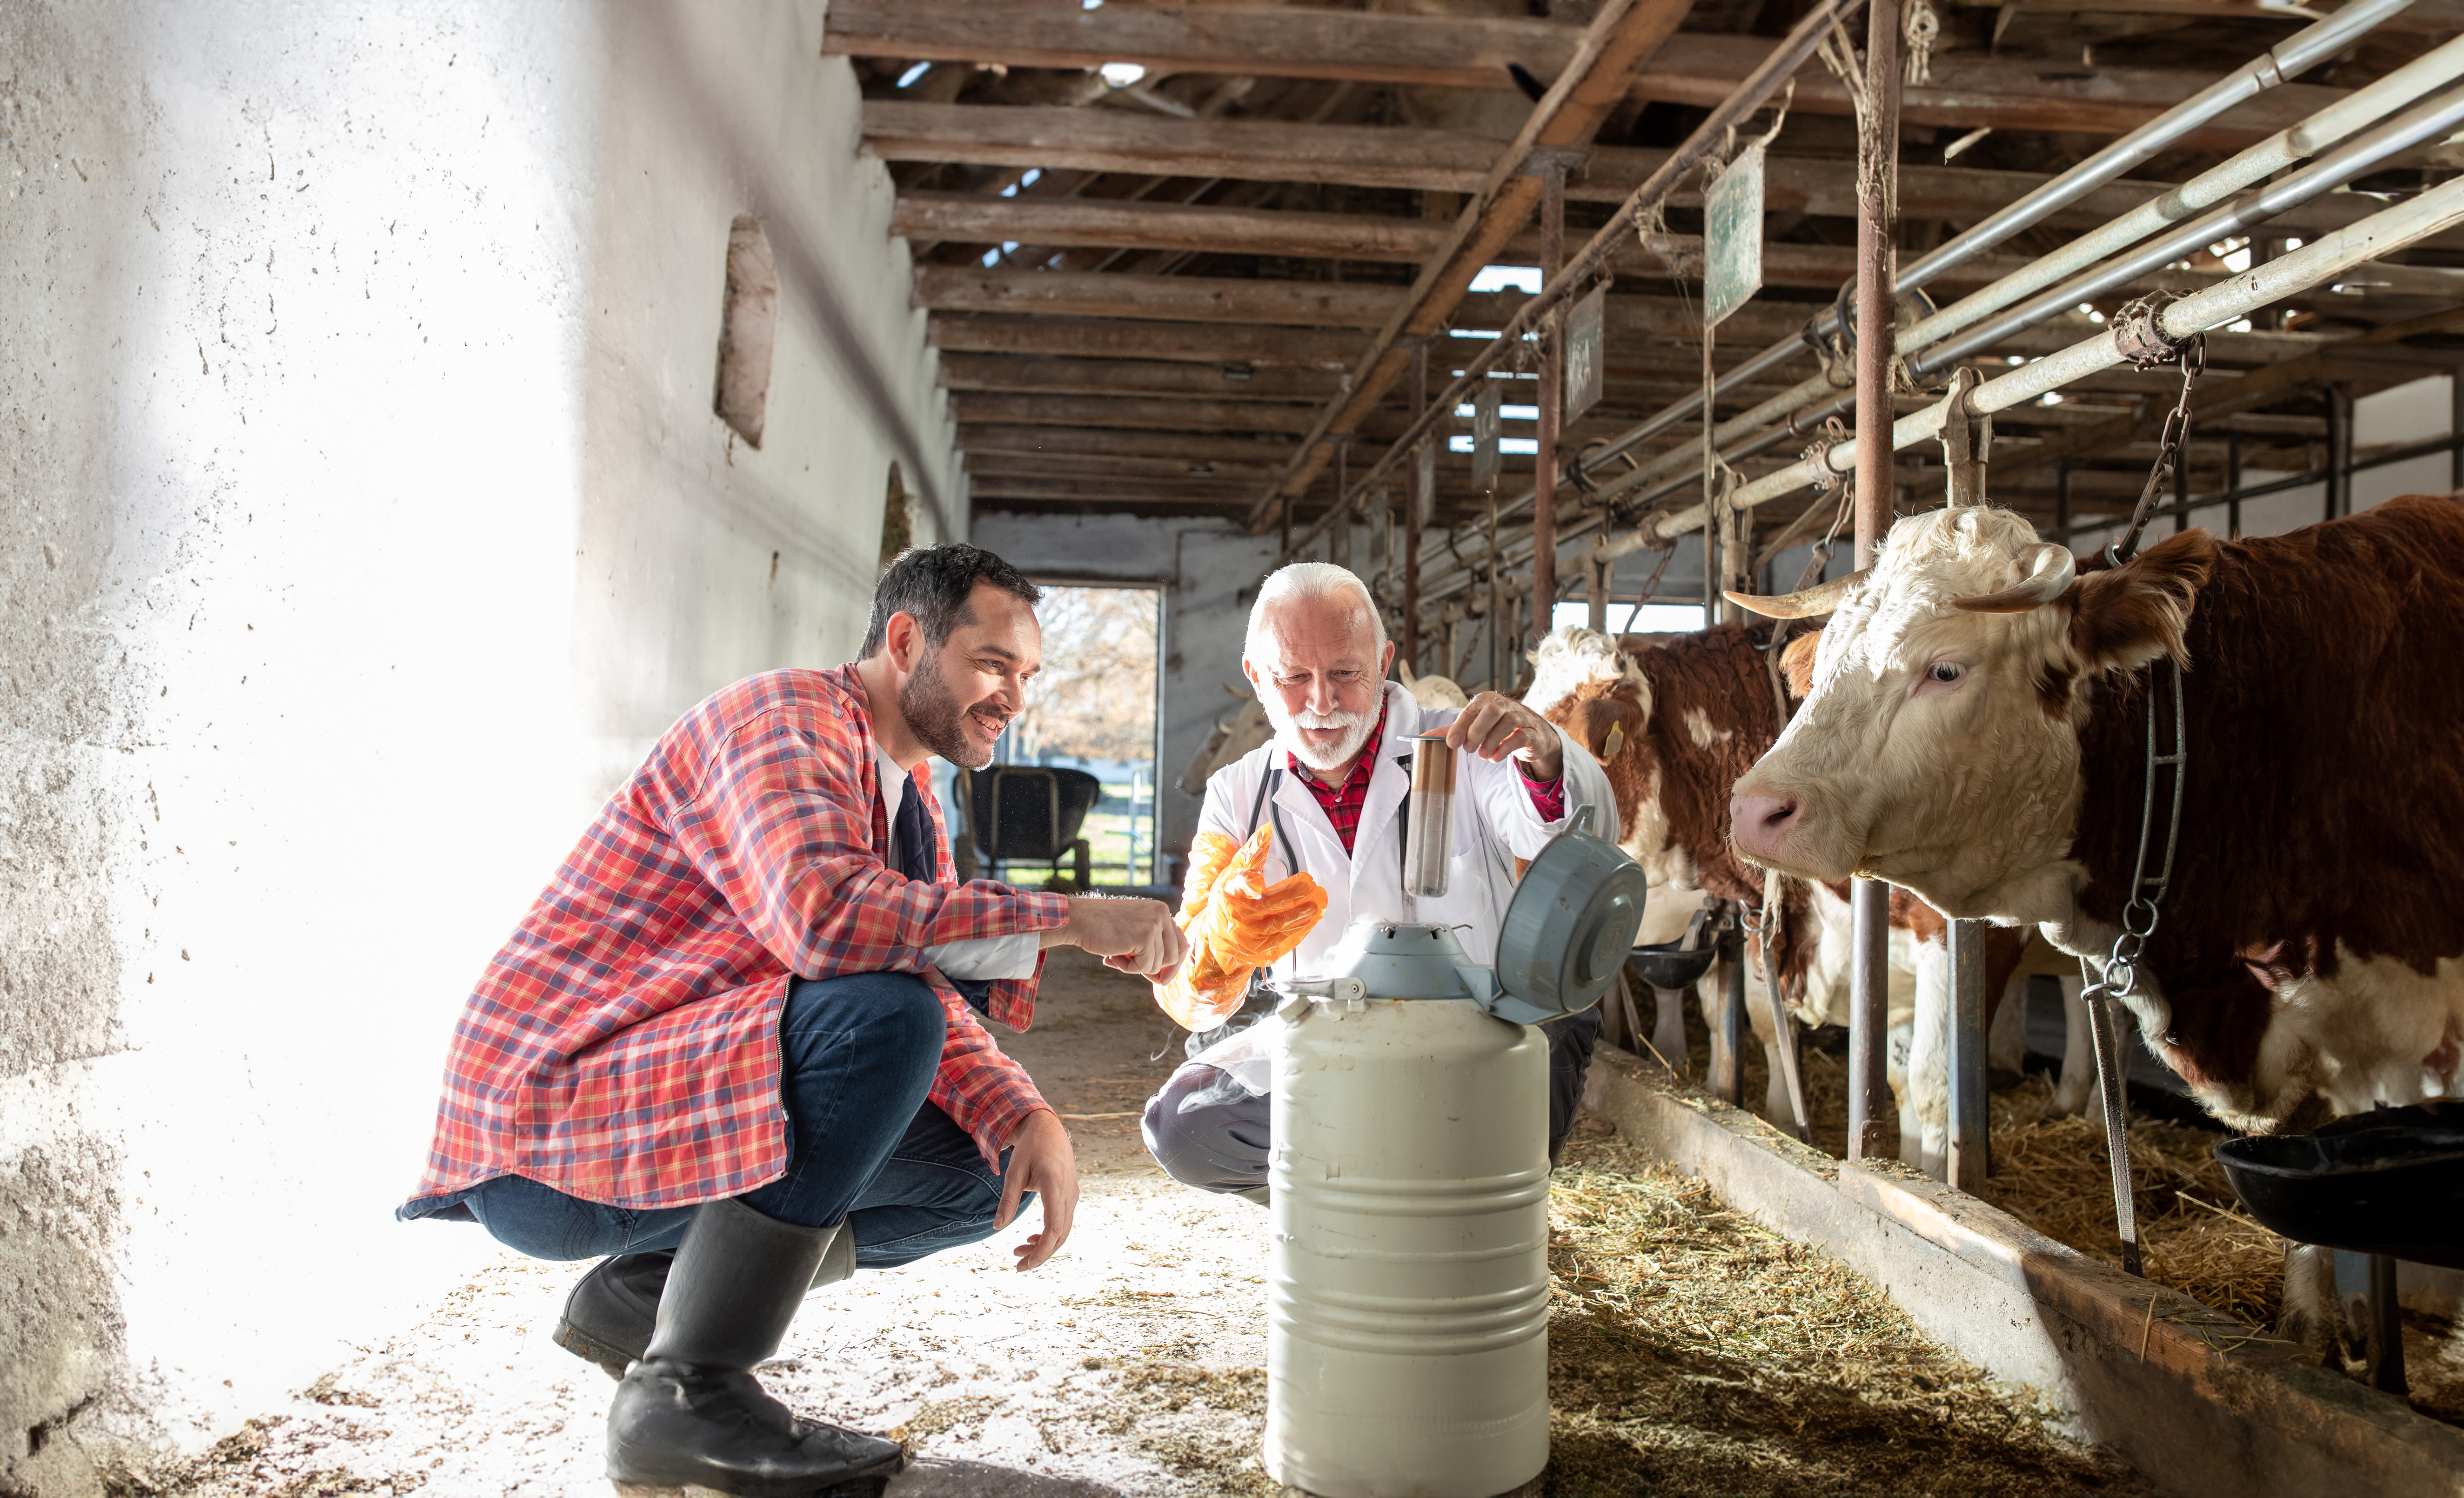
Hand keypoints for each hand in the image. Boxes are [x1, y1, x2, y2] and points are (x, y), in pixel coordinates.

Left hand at [997, 1109, 1078, 1270]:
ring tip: (1019, 1250)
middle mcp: (1069, 1193)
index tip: (1023, 1265)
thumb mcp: (1014, 1173)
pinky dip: (1050, 1234)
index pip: (1053, 1229)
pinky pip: (1064, 1221)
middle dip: (1039, 1254)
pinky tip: (1032, 1237)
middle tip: (1017, 1264)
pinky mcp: (1071, 1195)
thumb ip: (1007, 1201)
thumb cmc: (1029, 1149)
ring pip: (1063, 1231)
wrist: (1048, 1128)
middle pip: (1060, 1236)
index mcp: (1056, 1187)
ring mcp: (1073, 1194)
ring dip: (1044, 1245)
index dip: (1040, 1252)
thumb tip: (996, 1228)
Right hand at [1041, 895, 1187, 978]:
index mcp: (1160, 910)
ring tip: (1116, 956)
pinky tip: (1113, 956)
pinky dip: (1128, 968)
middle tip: (1133, 969)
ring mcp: (1154, 923)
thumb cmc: (1102, 928)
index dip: (1172, 965)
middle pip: (1175, 956)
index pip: (1181, 944)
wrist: (1079, 920)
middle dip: (1157, 970)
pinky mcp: (1145, 935)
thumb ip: (1151, 944)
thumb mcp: (1133, 931)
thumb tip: (1166, 974)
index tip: (1160, 977)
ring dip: (1137, 967)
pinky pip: (1145, 966)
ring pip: (1159, 964)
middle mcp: (1162, 913)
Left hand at [1446, 691, 1562, 780]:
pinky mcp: (1533, 732)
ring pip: (1508, 722)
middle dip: (1477, 731)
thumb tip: (1422, 738)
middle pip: (1491, 711)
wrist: (1532, 735)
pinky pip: (1521, 736)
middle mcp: (1505, 705)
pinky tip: (1496, 758)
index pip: (1472, 709)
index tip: (1451, 743)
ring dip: (1492, 741)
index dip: (1460, 726)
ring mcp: (1521, 717)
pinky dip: (1507, 748)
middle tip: (1468, 750)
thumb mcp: (1474, 727)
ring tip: (1482, 756)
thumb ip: (1452, 731)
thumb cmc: (1497, 728)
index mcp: (1487, 700)